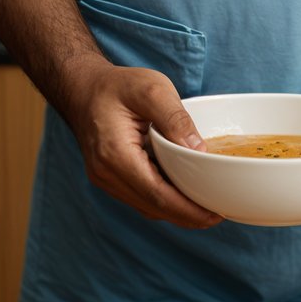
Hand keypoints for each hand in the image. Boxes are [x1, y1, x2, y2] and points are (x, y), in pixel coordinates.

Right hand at [63, 61, 222, 228]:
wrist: (82, 87)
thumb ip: (175, 118)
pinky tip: (182, 194)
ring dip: (176, 211)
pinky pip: (140, 197)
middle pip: (153, 206)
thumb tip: (199, 151)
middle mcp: (106, 174)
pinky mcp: (109, 178)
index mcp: (115, 154)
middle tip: (219, 214)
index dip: (188, 209)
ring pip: (146, 207)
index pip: (156, 194)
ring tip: (206, 208)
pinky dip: (163, 200)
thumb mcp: (151, 88)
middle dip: (187, 216)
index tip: (215, 214)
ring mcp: (105, 179)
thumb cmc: (116, 85)